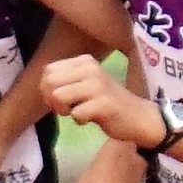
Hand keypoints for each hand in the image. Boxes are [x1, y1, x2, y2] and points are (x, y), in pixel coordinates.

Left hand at [43, 54, 161, 148]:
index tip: (62, 100)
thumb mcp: (86, 83)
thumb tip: (43, 89)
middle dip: (52, 100)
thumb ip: (66, 81)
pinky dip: (80, 120)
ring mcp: (98, 86)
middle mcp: (90, 69)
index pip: (48, 71)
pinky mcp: (104, 104)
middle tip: (67, 109)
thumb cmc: (108, 102)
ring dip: (64, 111)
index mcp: (85, 61)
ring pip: (58, 96)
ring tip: (78, 113)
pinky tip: (92, 119)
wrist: (139, 116)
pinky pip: (76, 114)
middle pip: (49, 83)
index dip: (48, 89)